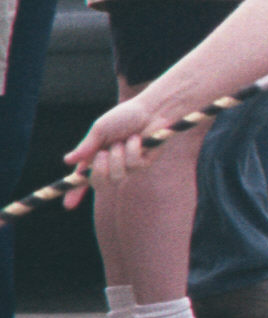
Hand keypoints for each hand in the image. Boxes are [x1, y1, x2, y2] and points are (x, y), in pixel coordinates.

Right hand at [60, 93, 179, 197]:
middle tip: (102, 153)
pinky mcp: (144, 164)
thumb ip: (86, 147)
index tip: (68, 206)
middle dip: (98, 170)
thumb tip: (67, 161)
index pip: (83, 178)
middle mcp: (111, 164)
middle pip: (99, 183)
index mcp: (96, 157)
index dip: (75, 193)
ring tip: (122, 140)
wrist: (149, 111)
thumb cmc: (124, 117)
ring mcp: (128, 167)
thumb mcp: (100, 130)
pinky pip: (133, 165)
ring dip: (117, 156)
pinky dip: (133, 149)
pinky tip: (138, 139)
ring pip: (117, 176)